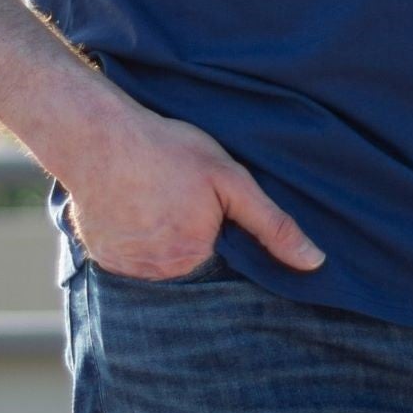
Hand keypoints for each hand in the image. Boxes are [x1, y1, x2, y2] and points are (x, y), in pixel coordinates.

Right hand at [62, 96, 326, 280]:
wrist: (97, 136)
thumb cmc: (167, 151)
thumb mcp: (230, 178)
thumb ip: (272, 224)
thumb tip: (315, 263)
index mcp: (197, 259)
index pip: (226, 265)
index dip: (226, 238)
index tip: (214, 211)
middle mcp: (161, 276)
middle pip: (193, 266)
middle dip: (195, 240)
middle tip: (182, 199)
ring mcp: (127, 269)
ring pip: (161, 264)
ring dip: (164, 241)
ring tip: (161, 200)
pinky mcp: (102, 257)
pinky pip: (130, 257)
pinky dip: (136, 239)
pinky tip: (136, 208)